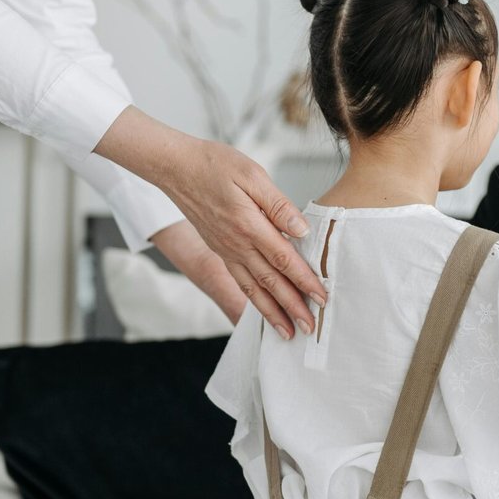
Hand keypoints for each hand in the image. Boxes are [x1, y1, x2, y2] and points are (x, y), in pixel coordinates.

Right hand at [94, 107, 324, 338]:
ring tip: (288, 332)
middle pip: (270, 282)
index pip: (284, 259)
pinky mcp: (220, 251)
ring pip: (253, 289)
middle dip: (293, 307)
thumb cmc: (215, 165)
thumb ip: (278, 205)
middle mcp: (236, 244)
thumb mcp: (252, 175)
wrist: (176, 168)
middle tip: (311, 327)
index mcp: (248, 225)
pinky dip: (252, 300)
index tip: (322, 297)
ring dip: (272, 313)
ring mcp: (226, 250)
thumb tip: (302, 229)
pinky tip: (262, 310)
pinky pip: (239, 281)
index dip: (304, 280)